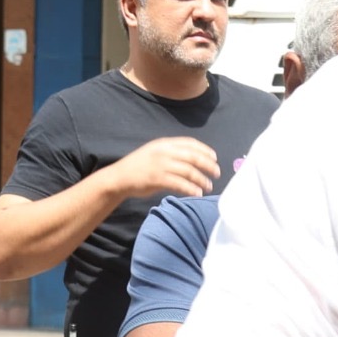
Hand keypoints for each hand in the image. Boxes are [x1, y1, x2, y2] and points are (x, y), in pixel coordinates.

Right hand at [103, 137, 219, 200]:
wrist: (120, 177)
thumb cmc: (139, 166)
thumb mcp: (155, 152)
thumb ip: (172, 153)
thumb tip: (193, 160)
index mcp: (165, 143)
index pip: (190, 143)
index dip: (205, 150)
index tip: (214, 158)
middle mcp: (164, 152)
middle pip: (193, 157)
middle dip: (208, 165)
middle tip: (217, 173)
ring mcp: (161, 165)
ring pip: (189, 171)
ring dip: (202, 179)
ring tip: (208, 187)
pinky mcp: (157, 179)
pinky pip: (180, 184)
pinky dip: (191, 189)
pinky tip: (197, 193)